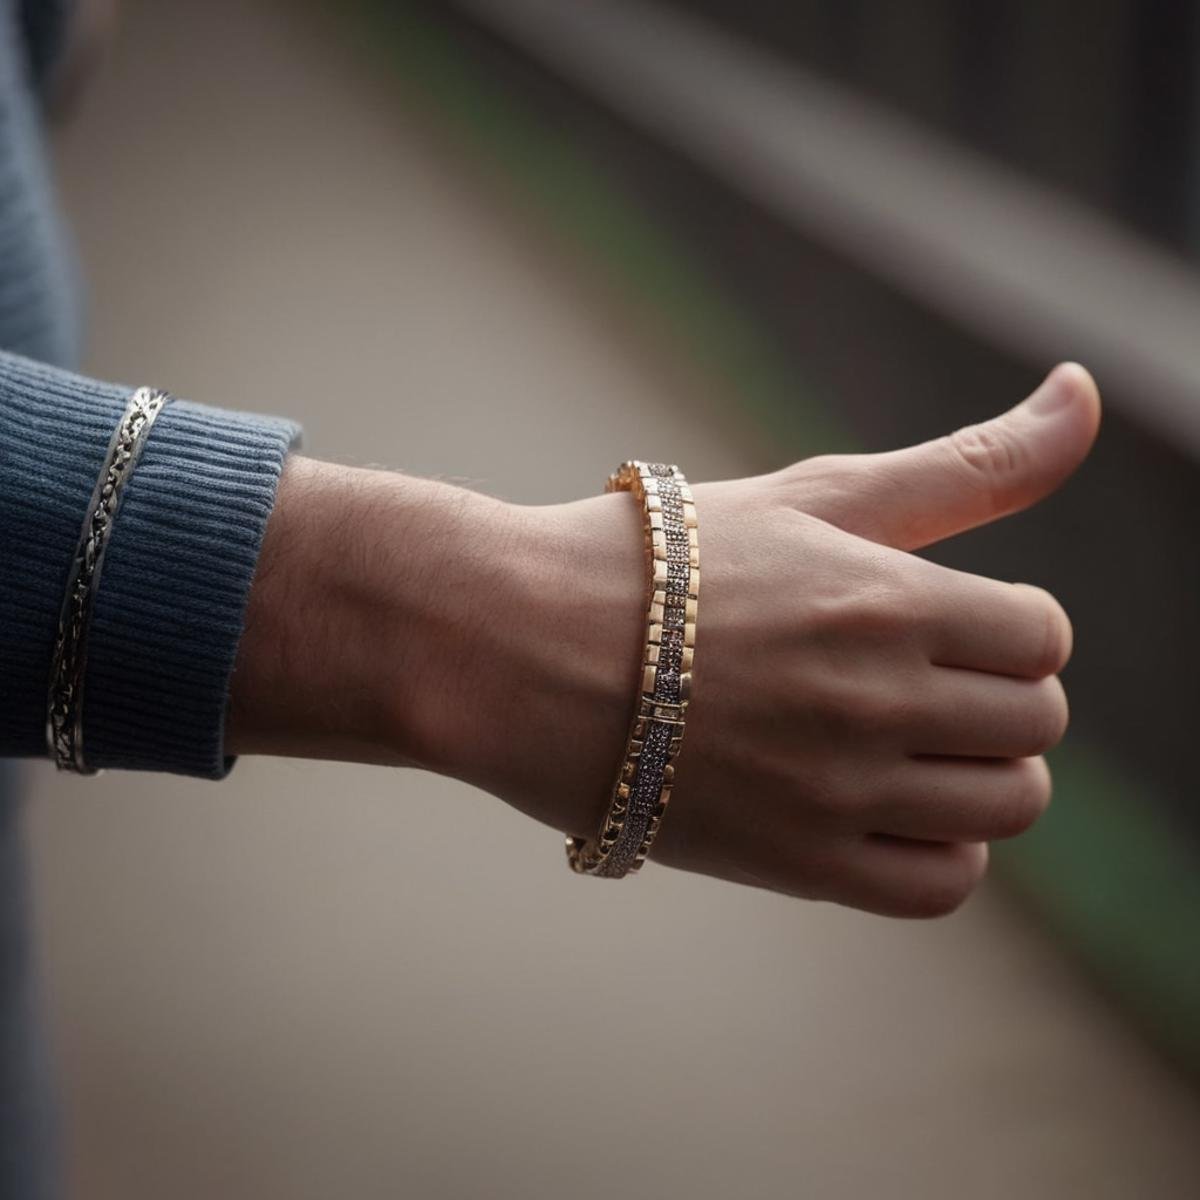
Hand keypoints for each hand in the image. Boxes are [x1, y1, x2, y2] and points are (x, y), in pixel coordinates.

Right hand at [229, 364, 1099, 917]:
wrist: (516, 647)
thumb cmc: (660, 562)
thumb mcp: (815, 496)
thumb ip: (965, 463)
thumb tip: (1083, 388)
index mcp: (889, 600)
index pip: (1041, 636)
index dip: (1001, 627)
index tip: (935, 623)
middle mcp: (877, 702)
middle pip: (1035, 726)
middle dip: (992, 699)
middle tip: (913, 681)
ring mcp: (838, 791)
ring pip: (1004, 809)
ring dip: (975, 773)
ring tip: (900, 744)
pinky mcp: (796, 862)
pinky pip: (939, 886)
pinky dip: (939, 851)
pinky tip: (880, 807)